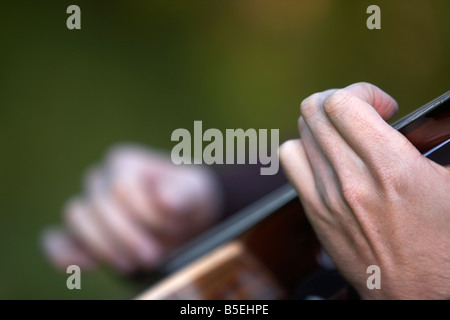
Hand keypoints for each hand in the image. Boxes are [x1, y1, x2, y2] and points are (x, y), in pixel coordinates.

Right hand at [42, 144, 222, 273]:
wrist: (184, 217)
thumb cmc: (188, 198)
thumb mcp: (196, 192)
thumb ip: (184, 193)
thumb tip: (163, 200)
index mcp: (125, 161)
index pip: (122, 188)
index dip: (145, 213)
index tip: (172, 227)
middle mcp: (101, 178)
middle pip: (98, 205)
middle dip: (126, 236)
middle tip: (153, 257)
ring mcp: (88, 206)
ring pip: (77, 219)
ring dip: (103, 246)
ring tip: (131, 264)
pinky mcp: (83, 233)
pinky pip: (59, 240)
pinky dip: (65, 253)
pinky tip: (83, 266)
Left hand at [280, 82, 449, 298]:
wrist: (419, 294)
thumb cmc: (443, 244)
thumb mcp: (449, 184)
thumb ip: (425, 143)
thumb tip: (406, 123)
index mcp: (390, 167)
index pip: (342, 103)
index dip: (362, 93)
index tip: (382, 108)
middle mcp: (351, 180)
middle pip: (314, 112)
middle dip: (339, 103)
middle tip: (361, 118)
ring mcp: (327, 197)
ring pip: (300, 134)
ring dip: (321, 127)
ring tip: (342, 137)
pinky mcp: (315, 213)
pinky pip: (291, 162)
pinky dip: (305, 151)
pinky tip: (327, 160)